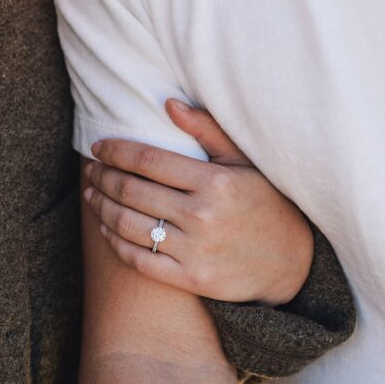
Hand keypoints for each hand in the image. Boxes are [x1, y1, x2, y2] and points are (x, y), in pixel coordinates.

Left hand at [83, 99, 313, 304]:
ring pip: (128, 225)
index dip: (116, 152)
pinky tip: (107, 229)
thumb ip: (207, 130)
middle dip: (103, 177)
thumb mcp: (244, 161)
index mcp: (215, 182)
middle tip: (92, 170)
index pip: (148, 161)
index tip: (99, 147)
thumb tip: (168, 103)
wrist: (293, 261)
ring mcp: (195, 251)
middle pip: (132, 191)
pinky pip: (139, 260)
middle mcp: (203, 216)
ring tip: (93, 195)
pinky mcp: (191, 280)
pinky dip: (115, 242)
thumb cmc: (266, 202)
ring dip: (102, 208)